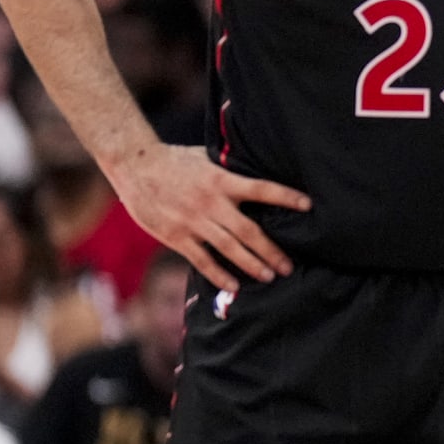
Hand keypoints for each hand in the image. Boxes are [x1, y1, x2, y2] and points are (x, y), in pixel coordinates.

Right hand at [112, 144, 309, 295]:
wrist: (135, 165)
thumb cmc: (175, 160)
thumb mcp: (206, 158)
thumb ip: (229, 170)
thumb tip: (257, 169)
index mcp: (221, 181)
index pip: (261, 189)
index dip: (285, 196)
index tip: (308, 205)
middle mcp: (211, 203)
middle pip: (249, 230)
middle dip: (271, 250)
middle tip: (289, 266)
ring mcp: (193, 221)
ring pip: (229, 248)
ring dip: (251, 264)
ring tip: (270, 276)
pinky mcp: (176, 236)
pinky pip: (202, 259)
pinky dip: (219, 273)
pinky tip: (234, 285)